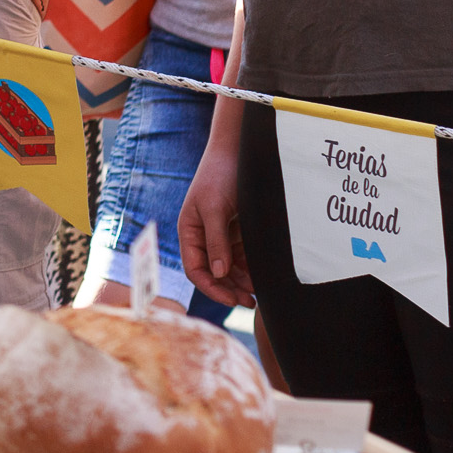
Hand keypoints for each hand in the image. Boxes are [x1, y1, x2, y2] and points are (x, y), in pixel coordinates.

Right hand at [180, 135, 251, 308]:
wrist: (238, 150)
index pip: (195, 269)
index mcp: (190, 232)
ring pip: (230, 267)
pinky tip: (263, 275)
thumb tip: (217, 274)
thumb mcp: (215, 208)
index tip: (231, 299)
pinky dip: (251, 267)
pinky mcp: (239, 230)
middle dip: (229, 288)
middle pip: (214, 272)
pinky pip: (244, 255)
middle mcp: (204, 236)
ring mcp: (222, 234)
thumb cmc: (219, 175)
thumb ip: (216, 241)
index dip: (211, 287)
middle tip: (250, 302)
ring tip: (260, 291)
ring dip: (243, 281)